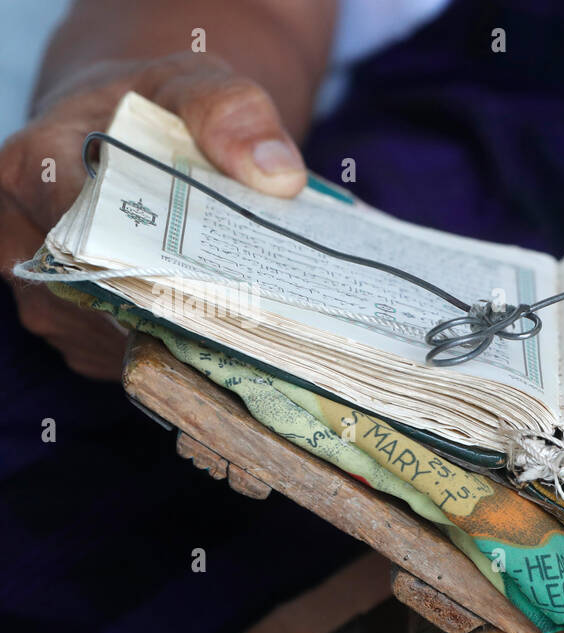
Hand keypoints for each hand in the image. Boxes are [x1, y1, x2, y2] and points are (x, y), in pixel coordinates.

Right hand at [0, 53, 306, 378]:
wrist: (123, 133)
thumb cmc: (156, 109)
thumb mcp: (197, 84)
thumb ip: (232, 111)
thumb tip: (278, 175)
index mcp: (34, 165)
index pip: (84, 233)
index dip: (151, 263)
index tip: (219, 282)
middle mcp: (18, 231)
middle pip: (93, 296)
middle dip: (171, 311)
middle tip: (246, 322)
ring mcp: (36, 286)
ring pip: (102, 336)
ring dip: (170, 339)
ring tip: (240, 331)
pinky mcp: (65, 324)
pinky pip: (111, 356)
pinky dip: (163, 352)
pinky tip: (217, 342)